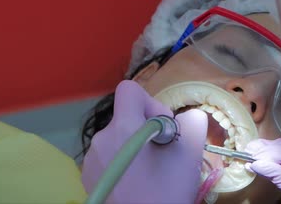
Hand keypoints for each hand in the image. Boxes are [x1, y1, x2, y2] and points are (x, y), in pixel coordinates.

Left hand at [81, 80, 207, 203]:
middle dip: (148, 128)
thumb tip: (186, 117)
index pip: (129, 90)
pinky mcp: (88, 177)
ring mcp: (91, 159)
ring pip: (120, 137)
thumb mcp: (191, 154)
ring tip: (152, 173)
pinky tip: (137, 184)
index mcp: (123, 127)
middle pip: (127, 115)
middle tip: (165, 154)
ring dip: (137, 146)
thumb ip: (193, 122)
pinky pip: (110, 156)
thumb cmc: (166, 191)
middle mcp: (101, 138)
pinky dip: (125, 162)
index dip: (151, 102)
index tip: (164, 128)